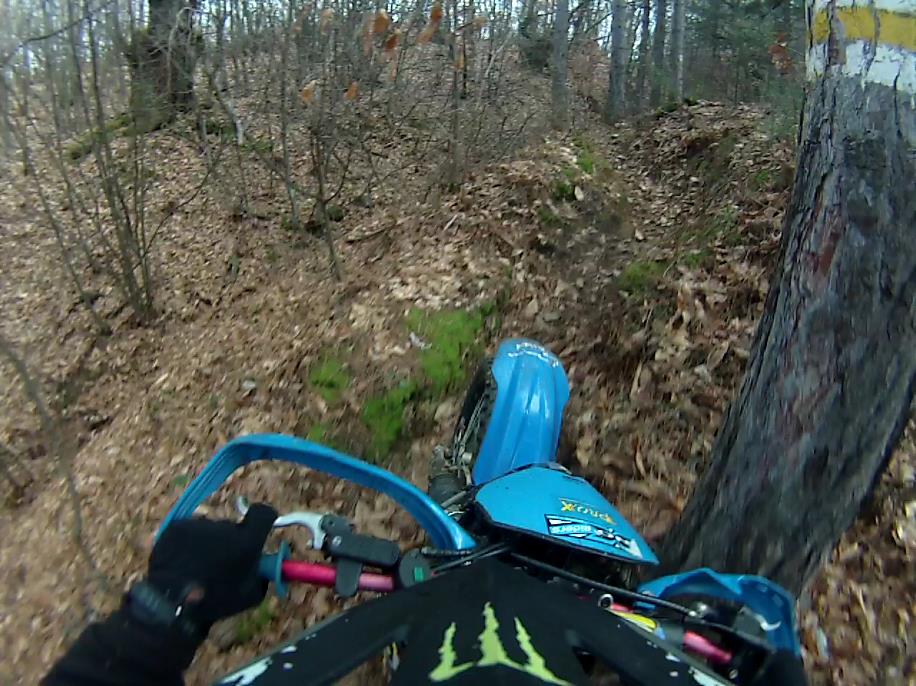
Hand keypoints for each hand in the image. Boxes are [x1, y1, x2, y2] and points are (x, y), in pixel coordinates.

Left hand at [148, 504, 277, 630]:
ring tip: (197, 567)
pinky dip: (187, 543)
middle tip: (222, 562)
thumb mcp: (252, 595)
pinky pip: (188, 531)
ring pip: (209, 530)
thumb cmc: (216, 601)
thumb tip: (264, 563)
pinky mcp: (177, 526)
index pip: (263, 513)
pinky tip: (182, 562)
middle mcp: (225, 526)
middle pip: (233, 526)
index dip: (263, 519)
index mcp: (247, 541)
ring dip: (208, 543)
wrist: (172, 604)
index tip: (260, 528)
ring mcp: (199, 524)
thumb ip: (263, 573)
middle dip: (230, 540)